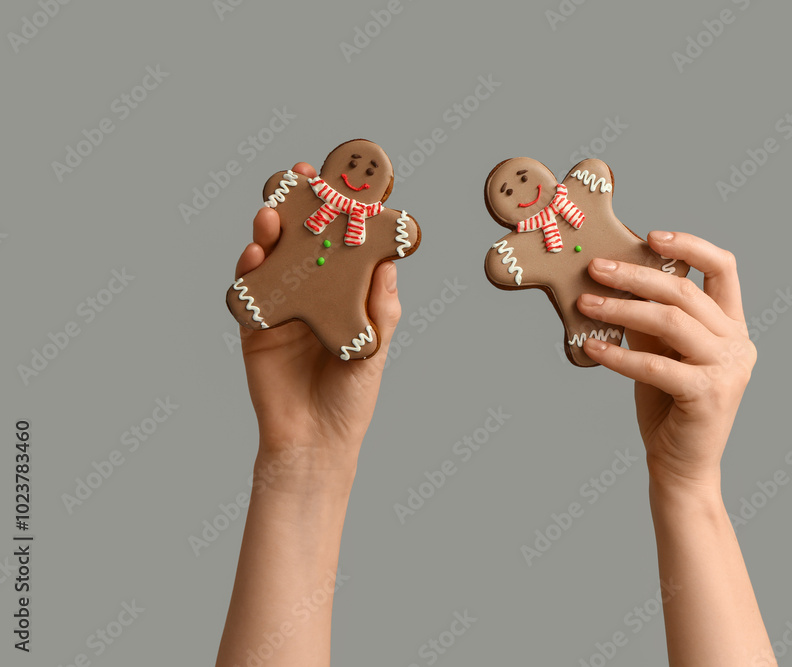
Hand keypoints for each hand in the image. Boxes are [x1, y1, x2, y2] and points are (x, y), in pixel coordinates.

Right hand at [233, 162, 401, 476]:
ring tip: (270, 213)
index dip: (341, 212)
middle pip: (302, 241)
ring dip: (269, 232)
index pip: (342, 244)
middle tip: (297, 177)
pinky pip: (249, 292)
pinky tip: (254, 255)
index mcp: (344, 295)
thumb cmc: (352, 397)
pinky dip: (249, 270)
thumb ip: (378, 305)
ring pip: (272, 259)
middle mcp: (312, 295)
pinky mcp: (255, 327)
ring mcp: (282, 308)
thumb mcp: (375, 347)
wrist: (314, 442)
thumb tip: (389, 259)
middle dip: (297, 207)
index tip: (342, 179)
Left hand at [577, 232, 755, 492]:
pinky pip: (657, 365)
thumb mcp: (658, 353)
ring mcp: (728, 368)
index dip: (690, 244)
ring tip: (585, 303)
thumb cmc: (668, 407)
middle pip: (685, 292)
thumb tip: (613, 277)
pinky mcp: (709, 394)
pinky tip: (592, 347)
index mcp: (732, 326)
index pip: (724, 269)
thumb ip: (648, 318)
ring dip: (622, 309)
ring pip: (671, 321)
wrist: (681, 466)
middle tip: (595, 268)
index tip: (651, 236)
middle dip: (635, 276)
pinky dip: (620, 355)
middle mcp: (738, 343)